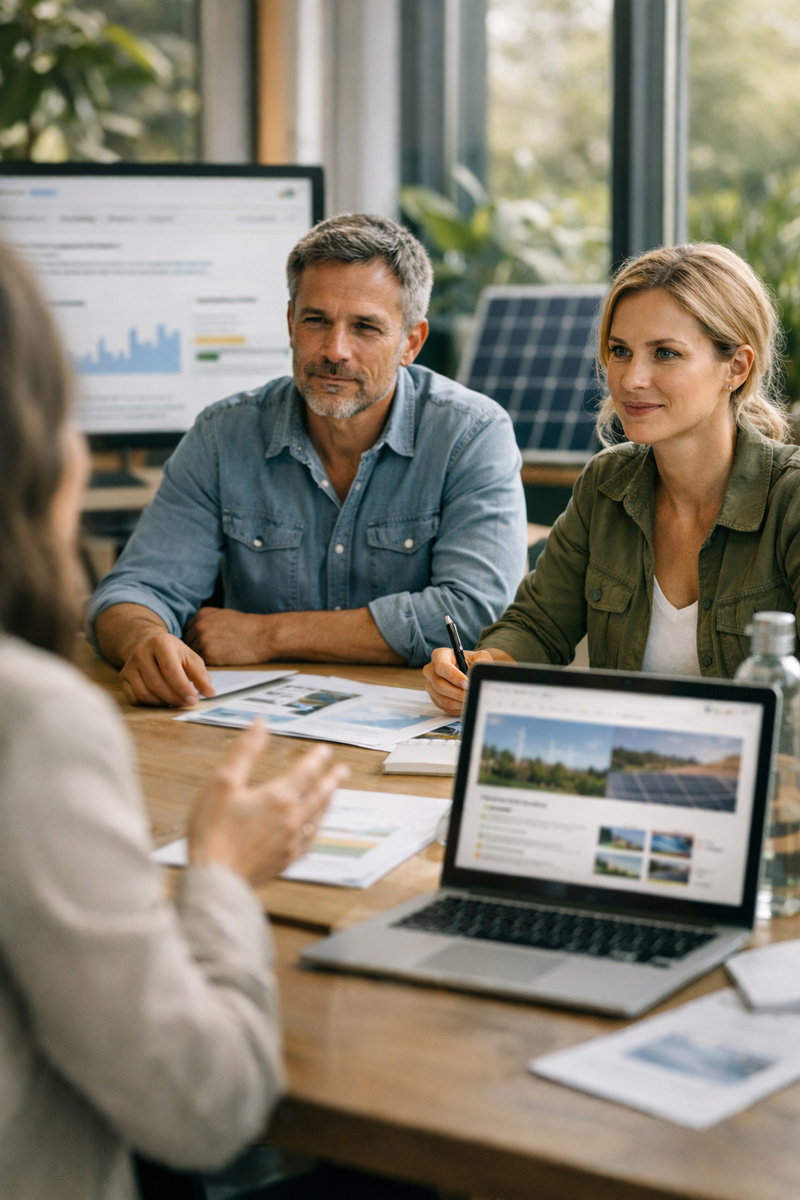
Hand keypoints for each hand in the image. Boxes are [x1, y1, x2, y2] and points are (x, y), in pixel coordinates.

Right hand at [119, 630, 214, 707]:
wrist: (149, 645)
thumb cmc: (174, 654)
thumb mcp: (190, 659)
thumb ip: (201, 676)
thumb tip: (210, 693)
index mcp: (160, 643)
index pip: (170, 669)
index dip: (182, 687)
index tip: (193, 700)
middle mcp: (141, 652)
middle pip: (156, 683)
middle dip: (174, 697)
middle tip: (186, 703)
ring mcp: (129, 665)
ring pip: (144, 693)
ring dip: (162, 703)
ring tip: (176, 701)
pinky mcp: (123, 677)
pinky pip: (135, 698)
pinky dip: (150, 704)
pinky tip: (162, 700)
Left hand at [184, 607, 270, 664]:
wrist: (264, 635)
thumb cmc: (249, 626)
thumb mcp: (224, 615)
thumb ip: (208, 621)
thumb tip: (198, 631)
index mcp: (202, 614)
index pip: (188, 629)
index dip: (193, 639)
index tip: (200, 645)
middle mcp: (199, 625)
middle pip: (187, 642)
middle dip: (194, 649)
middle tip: (204, 655)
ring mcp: (203, 640)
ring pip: (192, 653)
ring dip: (199, 658)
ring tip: (211, 660)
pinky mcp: (209, 654)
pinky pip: (201, 663)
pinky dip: (206, 665)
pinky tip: (216, 664)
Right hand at [188, 721, 348, 885]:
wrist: (215, 878)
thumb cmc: (213, 831)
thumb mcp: (222, 783)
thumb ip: (244, 752)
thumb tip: (260, 726)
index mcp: (278, 798)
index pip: (305, 772)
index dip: (316, 759)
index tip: (325, 750)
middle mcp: (291, 820)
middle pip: (319, 795)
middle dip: (332, 780)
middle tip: (342, 771)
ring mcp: (291, 843)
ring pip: (318, 817)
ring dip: (327, 802)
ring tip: (333, 794)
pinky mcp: (285, 861)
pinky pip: (310, 841)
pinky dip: (316, 828)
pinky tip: (314, 829)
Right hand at [422, 646, 496, 714]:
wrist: (470, 670)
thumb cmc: (472, 662)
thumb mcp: (479, 657)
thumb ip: (480, 662)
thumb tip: (477, 675)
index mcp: (440, 655)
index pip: (442, 666)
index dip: (454, 676)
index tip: (466, 683)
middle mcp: (431, 670)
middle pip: (439, 684)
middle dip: (457, 693)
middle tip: (470, 695)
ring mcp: (431, 684)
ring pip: (441, 698)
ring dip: (457, 702)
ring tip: (470, 701)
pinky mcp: (434, 697)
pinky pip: (443, 706)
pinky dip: (456, 708)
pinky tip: (465, 704)